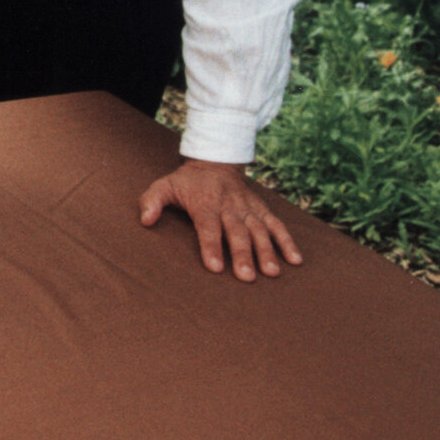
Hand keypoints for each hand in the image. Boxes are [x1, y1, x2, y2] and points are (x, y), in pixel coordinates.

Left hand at [138, 158, 303, 281]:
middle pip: (237, 232)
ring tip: (271, 273)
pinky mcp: (260, 209)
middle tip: (246, 277)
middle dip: (242, 254)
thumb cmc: (186, 182)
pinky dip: (287, 241)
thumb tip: (145, 220)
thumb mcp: (164, 186)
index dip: (211, 246)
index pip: (208, 227)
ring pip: (259, 230)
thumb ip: (152, 201)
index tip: (214, 266)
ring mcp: (247, 208)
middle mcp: (229, 206)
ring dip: (267, 251)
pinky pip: (276, 225)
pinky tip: (295, 260)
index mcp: (205, 203)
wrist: (215, 162)